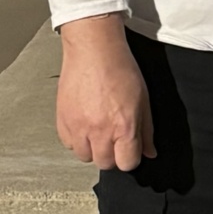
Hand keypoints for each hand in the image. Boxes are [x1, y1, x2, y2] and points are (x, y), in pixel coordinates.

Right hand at [55, 14, 155, 170]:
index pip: (127, 164)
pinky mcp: (62, 120)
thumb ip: (146, 130)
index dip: (130, 157)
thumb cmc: (119, 68)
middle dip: (112, 155)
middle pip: (105, 163)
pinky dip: (76, 139)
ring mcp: (78, 127)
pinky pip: (68, 144)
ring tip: (98, 130)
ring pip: (85, 157)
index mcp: (123, 127)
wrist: (93, 49)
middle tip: (114, 138)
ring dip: (93, 148)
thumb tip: (149, 152)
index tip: (129, 149)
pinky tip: (84, 123)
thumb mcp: (143, 100)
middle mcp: (99, 131)